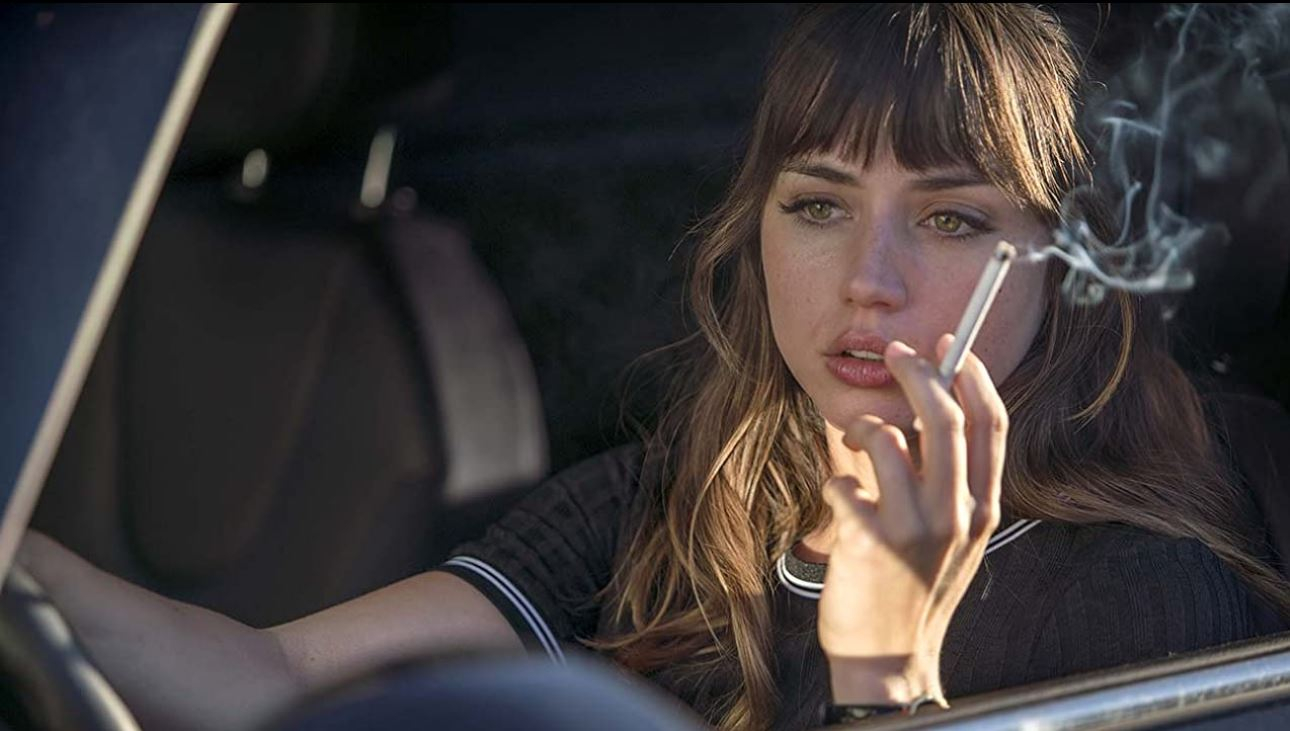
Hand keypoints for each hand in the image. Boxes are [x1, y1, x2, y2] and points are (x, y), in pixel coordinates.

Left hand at [817, 334, 1004, 704]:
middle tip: (898, 352)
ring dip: (863, 427)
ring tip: (854, 440)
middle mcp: (954, 514)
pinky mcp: (867, 540)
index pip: (991, 426)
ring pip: (886, 439)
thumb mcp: (957, 538)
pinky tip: (841, 502)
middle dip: (918, 372)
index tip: (953, 347)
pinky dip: (836, 482)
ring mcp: (912, 527)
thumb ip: (954, 483)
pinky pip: (843, 481)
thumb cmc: (918, 589)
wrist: (890, 657)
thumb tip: (930, 415)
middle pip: (943, 418)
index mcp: (982, 509)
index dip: (974, 377)